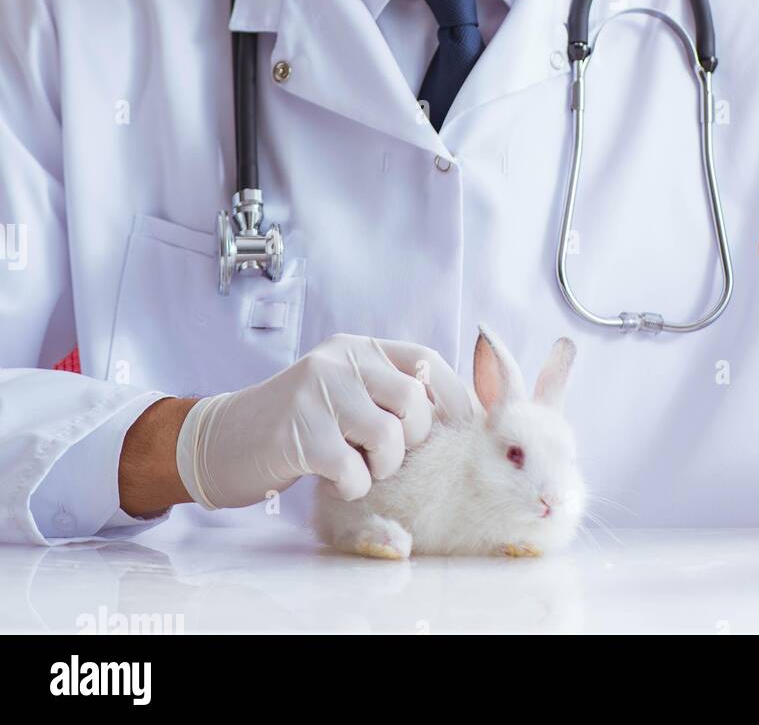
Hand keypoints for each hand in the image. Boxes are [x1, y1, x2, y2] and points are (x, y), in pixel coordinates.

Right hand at [174, 334, 473, 510]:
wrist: (222, 441)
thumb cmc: (298, 424)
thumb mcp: (345, 390)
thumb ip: (387, 391)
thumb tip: (458, 413)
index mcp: (359, 348)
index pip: (426, 361)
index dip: (452, 397)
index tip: (461, 429)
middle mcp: (340, 361)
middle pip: (413, 401)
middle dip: (412, 440)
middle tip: (385, 454)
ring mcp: (318, 393)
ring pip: (389, 435)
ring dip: (383, 466)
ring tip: (359, 467)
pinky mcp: (299, 434)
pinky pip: (354, 470)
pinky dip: (353, 486)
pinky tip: (334, 480)